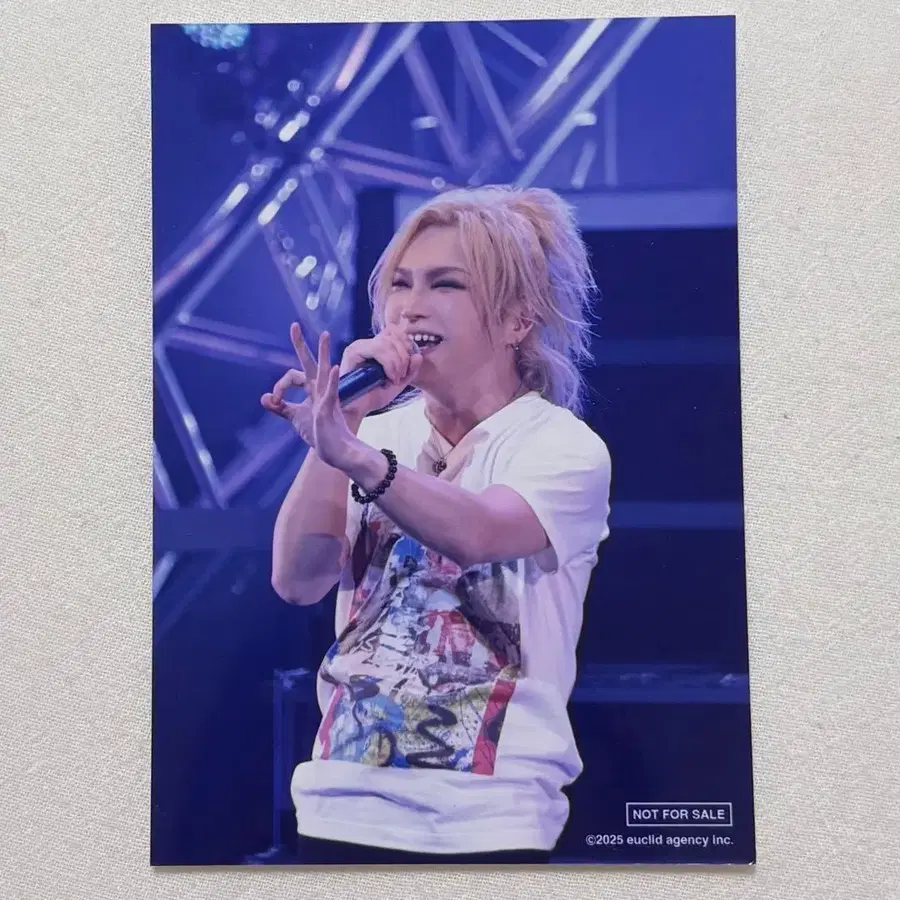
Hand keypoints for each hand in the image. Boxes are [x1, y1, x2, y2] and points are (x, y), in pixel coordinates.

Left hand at [260, 325, 358, 469]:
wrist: (335, 451)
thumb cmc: (319, 434)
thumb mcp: (295, 417)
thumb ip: (280, 407)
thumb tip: (264, 398)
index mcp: (312, 389)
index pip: (292, 377)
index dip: (279, 386)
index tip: (273, 400)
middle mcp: (320, 389)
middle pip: (311, 362)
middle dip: (301, 345)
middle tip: (294, 325)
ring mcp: (326, 397)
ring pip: (324, 371)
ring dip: (323, 353)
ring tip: (324, 334)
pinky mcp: (330, 409)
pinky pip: (331, 392)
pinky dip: (333, 380)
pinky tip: (334, 368)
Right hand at [339, 322, 423, 417]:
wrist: (357, 410)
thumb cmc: (374, 396)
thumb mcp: (398, 382)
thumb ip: (410, 370)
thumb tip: (418, 355)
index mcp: (375, 346)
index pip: (395, 332)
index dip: (407, 345)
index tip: (409, 365)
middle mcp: (366, 343)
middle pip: (393, 336)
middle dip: (404, 356)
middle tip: (402, 375)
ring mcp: (358, 346)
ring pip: (386, 342)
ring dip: (397, 362)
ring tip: (395, 379)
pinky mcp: (353, 352)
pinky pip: (377, 349)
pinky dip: (389, 363)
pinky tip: (390, 378)